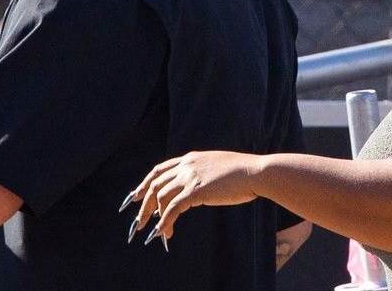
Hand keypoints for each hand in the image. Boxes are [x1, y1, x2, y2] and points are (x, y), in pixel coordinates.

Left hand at [123, 151, 263, 244]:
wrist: (255, 172)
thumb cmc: (242, 173)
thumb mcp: (216, 168)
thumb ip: (201, 176)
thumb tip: (192, 194)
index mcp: (190, 158)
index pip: (159, 170)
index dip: (145, 184)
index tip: (136, 196)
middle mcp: (186, 166)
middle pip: (155, 184)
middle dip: (143, 204)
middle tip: (139, 220)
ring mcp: (190, 177)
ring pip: (160, 197)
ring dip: (153, 216)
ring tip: (152, 231)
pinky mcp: (196, 191)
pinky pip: (172, 208)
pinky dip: (164, 222)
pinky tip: (162, 232)